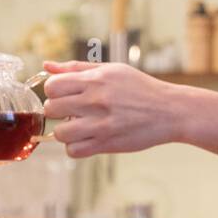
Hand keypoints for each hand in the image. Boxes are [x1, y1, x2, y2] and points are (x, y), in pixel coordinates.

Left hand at [41, 60, 180, 157]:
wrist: (170, 110)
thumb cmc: (140, 88)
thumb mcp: (111, 70)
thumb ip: (77, 68)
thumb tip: (47, 66)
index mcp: (96, 80)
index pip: (53, 86)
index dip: (54, 91)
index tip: (64, 94)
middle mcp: (97, 100)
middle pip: (51, 109)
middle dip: (57, 110)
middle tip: (71, 111)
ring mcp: (101, 124)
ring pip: (60, 133)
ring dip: (65, 131)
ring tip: (78, 127)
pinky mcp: (107, 143)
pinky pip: (74, 151)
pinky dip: (75, 147)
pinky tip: (86, 139)